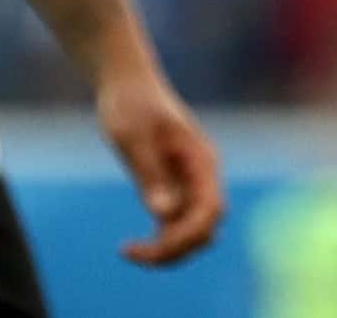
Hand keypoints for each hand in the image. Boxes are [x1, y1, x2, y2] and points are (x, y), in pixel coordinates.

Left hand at [98, 70, 225, 265]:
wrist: (126, 83)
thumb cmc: (131, 103)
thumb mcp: (134, 137)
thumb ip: (150, 174)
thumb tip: (163, 214)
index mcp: (201, 161)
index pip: (210, 211)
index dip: (187, 236)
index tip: (152, 246)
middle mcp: (201, 177)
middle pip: (206, 229)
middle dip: (177, 249)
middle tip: (134, 252)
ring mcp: (187, 184)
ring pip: (191, 232)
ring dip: (167, 250)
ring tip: (129, 251)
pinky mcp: (170, 189)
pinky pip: (174, 227)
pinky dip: (158, 242)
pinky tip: (129, 246)